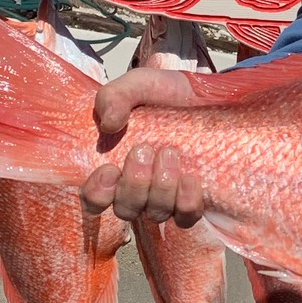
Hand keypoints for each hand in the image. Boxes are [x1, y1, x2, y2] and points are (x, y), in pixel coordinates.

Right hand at [81, 66, 209, 226]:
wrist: (207, 94)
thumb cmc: (165, 94)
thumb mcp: (138, 85)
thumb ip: (115, 97)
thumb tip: (109, 124)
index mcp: (114, 166)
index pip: (94, 200)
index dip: (97, 194)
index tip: (108, 169)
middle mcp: (138, 188)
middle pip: (126, 209)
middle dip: (133, 184)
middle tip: (144, 150)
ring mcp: (166, 197)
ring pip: (156, 213)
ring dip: (160, 188)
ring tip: (169, 153)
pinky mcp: (192, 198)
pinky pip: (186, 217)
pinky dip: (186, 202)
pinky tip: (191, 178)